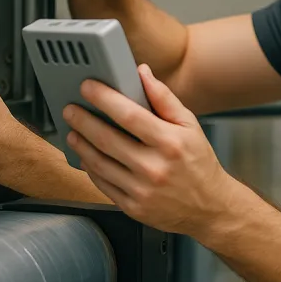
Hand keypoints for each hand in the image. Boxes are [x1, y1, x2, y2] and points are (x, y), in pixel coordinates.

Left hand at [63, 64, 236, 237]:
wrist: (209, 208)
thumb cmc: (199, 163)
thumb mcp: (190, 126)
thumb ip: (164, 99)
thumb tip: (142, 73)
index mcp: (170, 142)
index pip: (129, 115)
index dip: (104, 99)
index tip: (88, 87)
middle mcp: (154, 167)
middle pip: (107, 139)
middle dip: (83, 121)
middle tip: (71, 109)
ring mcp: (142, 190)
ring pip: (100, 163)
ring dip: (81, 145)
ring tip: (73, 132)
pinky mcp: (133, 207)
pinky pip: (103, 185)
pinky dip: (91, 168)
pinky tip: (87, 156)